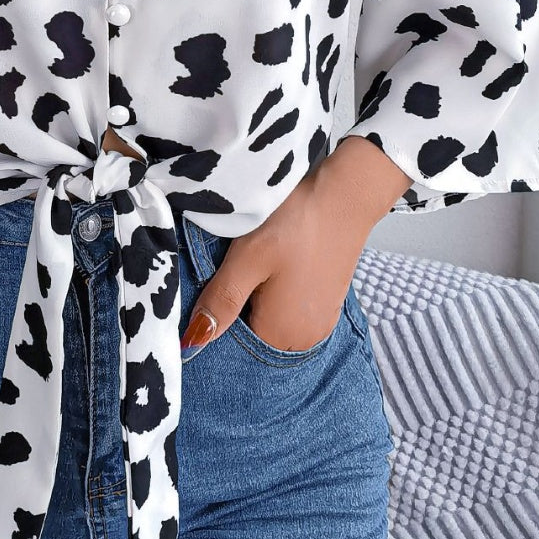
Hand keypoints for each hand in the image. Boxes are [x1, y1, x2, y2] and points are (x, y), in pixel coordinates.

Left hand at [181, 137, 410, 356]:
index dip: (218, 315)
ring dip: (258, 299)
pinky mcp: (328, 303)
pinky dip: (277, 294)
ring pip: (271, 320)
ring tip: (259, 266)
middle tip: (239, 268)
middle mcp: (304, 339)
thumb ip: (221, 302)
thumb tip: (193, 341)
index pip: (232, 343)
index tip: (219, 282)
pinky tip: (276, 267)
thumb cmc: (294, 225)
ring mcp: (320, 322)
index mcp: (281, 335)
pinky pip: (290, 309)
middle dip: (238, 307)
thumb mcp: (247, 260)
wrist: (345, 195)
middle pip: (253, 333)